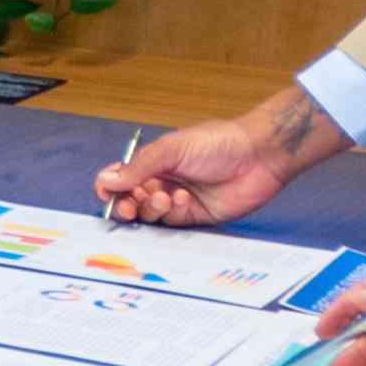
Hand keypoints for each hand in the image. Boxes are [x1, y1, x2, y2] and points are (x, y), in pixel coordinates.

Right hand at [98, 88, 344, 227]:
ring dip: (151, 208)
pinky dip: (173, 213)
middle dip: (127, 205)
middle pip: (130, 201)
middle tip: (131, 204)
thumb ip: (138, 167)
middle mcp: (162, 181)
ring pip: (150, 215)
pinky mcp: (195, 216)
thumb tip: (106, 180)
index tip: (109, 193)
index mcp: (153, 162)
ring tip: (166, 197)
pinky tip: (185, 199)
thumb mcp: (171, 149)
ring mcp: (178, 201)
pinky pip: (172, 223)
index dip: (110, 188)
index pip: (120, 179)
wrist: (258, 156)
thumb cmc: (217, 143)